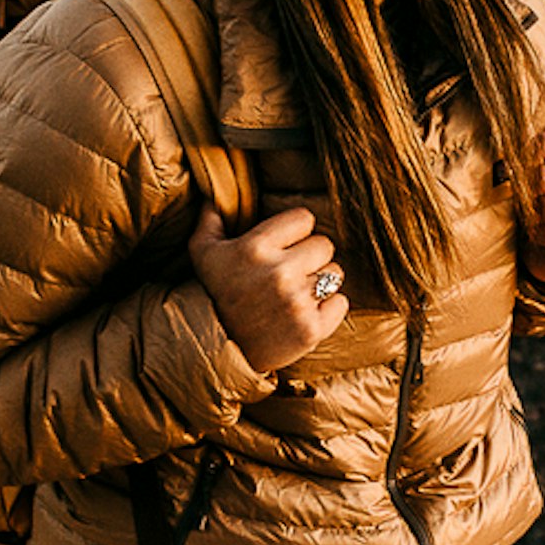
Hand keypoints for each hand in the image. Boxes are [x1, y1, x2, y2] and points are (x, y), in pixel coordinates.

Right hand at [189, 203, 347, 373]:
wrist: (217, 349)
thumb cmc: (213, 294)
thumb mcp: (203, 253)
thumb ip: (211, 219)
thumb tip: (214, 194)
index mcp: (255, 248)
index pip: (305, 218)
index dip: (296, 231)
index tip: (285, 245)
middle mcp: (279, 273)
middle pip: (325, 245)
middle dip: (311, 257)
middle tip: (292, 272)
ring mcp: (297, 303)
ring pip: (334, 274)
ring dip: (320, 282)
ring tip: (296, 293)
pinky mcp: (312, 329)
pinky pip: (341, 302)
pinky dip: (329, 308)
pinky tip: (305, 312)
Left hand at [525, 131, 544, 285]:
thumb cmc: (537, 208)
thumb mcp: (532, 180)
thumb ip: (524, 163)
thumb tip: (503, 153)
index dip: (524, 158)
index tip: (520, 172)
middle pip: (544, 177)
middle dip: (527, 193)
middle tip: (528, 202)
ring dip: (534, 217)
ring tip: (536, 220)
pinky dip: (541, 237)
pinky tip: (541, 237)